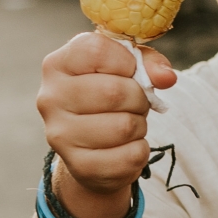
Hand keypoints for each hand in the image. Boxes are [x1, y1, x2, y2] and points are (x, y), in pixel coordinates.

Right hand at [36, 32, 176, 209]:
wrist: (91, 148)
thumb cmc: (107, 97)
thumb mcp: (125, 69)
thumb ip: (147, 62)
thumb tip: (166, 77)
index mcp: (57, 65)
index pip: (98, 50)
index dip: (127, 61)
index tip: (130, 71)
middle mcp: (50, 99)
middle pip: (114, 91)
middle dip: (139, 98)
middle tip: (134, 104)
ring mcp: (60, 135)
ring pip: (124, 127)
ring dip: (139, 126)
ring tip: (128, 125)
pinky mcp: (80, 166)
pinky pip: (130, 156)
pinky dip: (139, 151)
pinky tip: (125, 147)